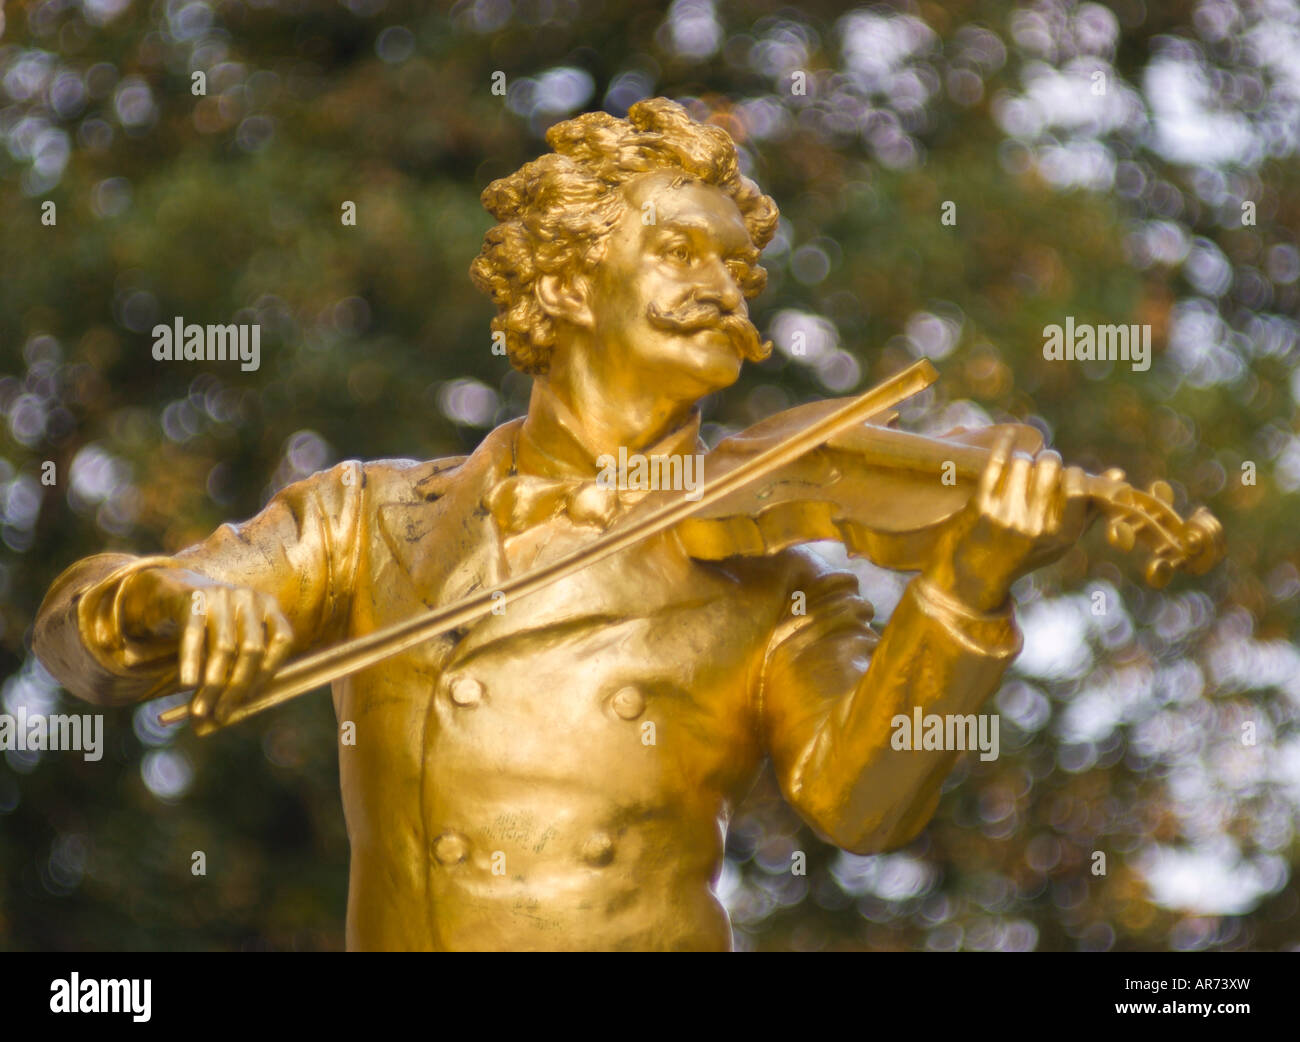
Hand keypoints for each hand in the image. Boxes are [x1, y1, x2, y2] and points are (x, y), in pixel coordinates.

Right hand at [121, 568, 293, 722]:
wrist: (167, 589)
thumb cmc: (206, 625)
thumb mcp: (231, 637)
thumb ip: (240, 665)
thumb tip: (236, 712)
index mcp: (268, 605)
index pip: (282, 640)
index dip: (269, 672)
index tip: (250, 699)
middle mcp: (249, 597)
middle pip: (252, 649)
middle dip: (237, 687)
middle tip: (221, 715)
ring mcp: (222, 594)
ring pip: (224, 648)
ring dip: (212, 685)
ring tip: (200, 710)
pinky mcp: (193, 598)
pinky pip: (194, 637)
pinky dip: (191, 663)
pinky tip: (187, 685)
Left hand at [921, 431, 1093, 612]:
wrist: (977, 574)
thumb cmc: (1028, 552)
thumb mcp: (1063, 539)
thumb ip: (1091, 508)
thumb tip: (1119, 475)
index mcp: (1062, 535)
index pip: (1077, 485)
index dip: (1073, 474)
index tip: (1067, 475)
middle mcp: (1035, 526)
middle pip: (1050, 466)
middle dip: (1049, 460)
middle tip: (1045, 465)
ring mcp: (1006, 515)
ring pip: (1022, 462)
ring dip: (1024, 459)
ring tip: (1022, 469)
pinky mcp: (980, 506)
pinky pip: (996, 463)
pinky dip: (1004, 444)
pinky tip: (1009, 435)